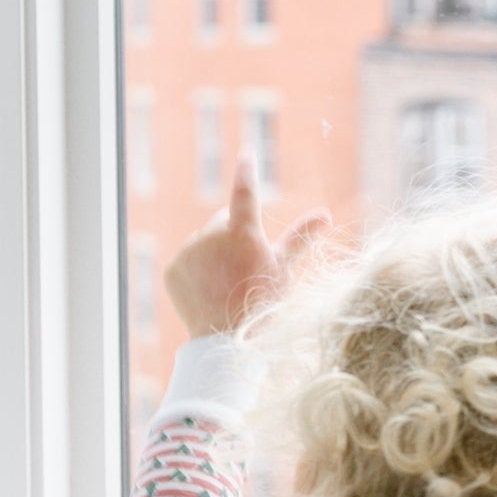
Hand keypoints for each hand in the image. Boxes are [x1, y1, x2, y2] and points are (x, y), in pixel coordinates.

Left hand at [164, 156, 331, 338]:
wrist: (227, 343)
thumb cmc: (263, 306)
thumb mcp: (284, 271)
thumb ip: (300, 238)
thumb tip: (324, 215)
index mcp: (242, 234)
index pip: (245, 191)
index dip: (247, 170)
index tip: (247, 152)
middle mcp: (210, 236)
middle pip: (223, 223)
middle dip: (234, 237)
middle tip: (247, 269)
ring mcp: (188, 252)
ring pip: (204, 243)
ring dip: (215, 256)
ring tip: (228, 286)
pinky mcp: (172, 269)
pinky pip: (187, 262)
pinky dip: (197, 272)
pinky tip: (210, 292)